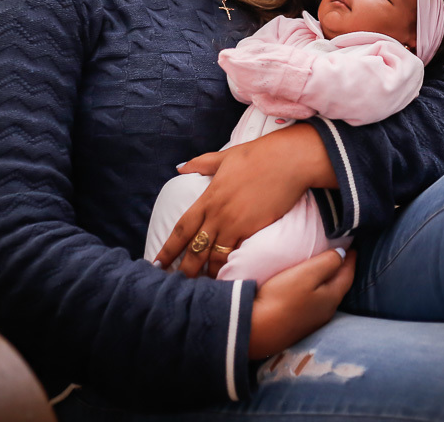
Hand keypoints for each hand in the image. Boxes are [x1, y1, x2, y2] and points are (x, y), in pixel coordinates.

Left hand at [153, 124, 337, 277]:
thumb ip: (201, 164)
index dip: (168, 248)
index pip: (182, 228)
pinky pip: (235, 254)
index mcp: (208, 197)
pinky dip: (228, 268)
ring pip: (214, 257)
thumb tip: (181, 167)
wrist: (287, 161)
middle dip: (183, 269)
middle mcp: (217, 214)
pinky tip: (225, 278)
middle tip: (174, 284)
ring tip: (200, 287)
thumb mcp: (225, 157)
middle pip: (194, 249)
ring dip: (206, 273)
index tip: (156, 263)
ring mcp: (234, 224)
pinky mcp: (252, 230)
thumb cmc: (258, 155)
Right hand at [248, 248, 355, 358]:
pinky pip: (315, 303)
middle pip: (340, 286)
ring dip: (330, 281)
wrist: (256, 331)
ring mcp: (313, 321)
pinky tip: (309, 289)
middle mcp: (326, 312)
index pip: (348, 274)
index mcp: (332, 297)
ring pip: (328, 296)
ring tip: (326, 269)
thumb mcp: (306, 274)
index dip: (351, 259)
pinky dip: (317, 291)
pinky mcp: (298, 325)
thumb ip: (327, 262)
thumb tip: (343, 254)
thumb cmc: (282, 297)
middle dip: (342, 270)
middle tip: (342, 255)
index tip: (353, 246)